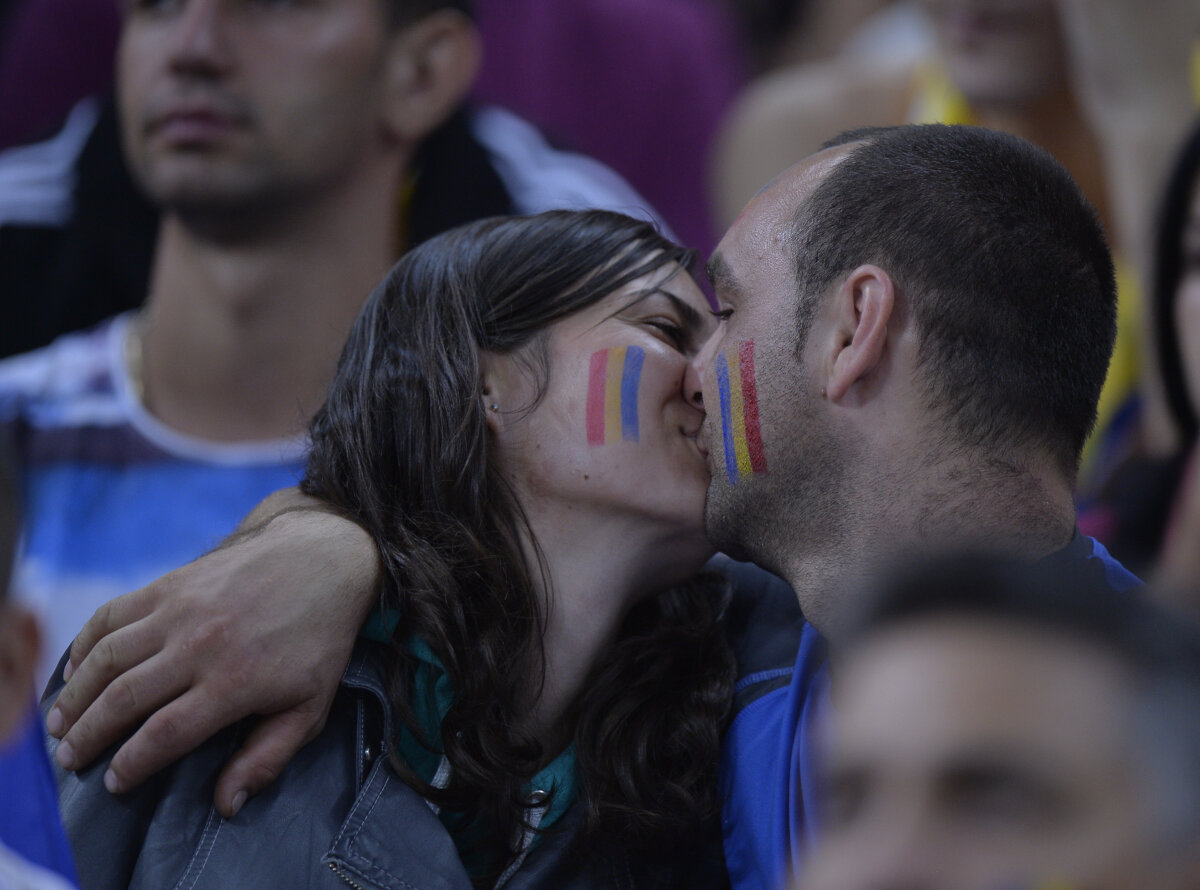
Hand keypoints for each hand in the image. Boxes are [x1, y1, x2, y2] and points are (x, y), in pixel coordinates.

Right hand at [44, 506, 379, 817]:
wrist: (320, 561)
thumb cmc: (317, 640)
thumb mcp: (310, 707)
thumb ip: (267, 758)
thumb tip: (226, 805)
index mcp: (234, 682)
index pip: (164, 734)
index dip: (131, 763)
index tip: (114, 781)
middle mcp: (199, 646)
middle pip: (124, 700)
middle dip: (89, 736)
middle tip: (71, 759)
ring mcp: (180, 611)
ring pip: (107, 658)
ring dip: (75, 695)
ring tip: (60, 724)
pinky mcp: (170, 584)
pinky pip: (112, 615)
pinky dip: (85, 643)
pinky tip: (74, 669)